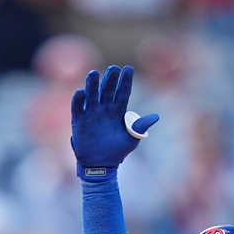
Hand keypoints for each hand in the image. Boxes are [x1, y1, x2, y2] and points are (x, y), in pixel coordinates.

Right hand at [71, 65, 158, 180]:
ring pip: (92, 94)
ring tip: (94, 73)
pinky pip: (77, 107)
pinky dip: (78, 99)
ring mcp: (91, 113)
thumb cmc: (117, 152)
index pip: (122, 92)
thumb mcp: (131, 140)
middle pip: (107, 89)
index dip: (125, 81)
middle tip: (113, 68)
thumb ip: (140, 127)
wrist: (100, 166)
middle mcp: (104, 108)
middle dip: (110, 79)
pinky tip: (81, 92)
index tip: (128, 69)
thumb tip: (156, 116)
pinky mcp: (78, 120)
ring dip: (92, 84)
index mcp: (118, 111)